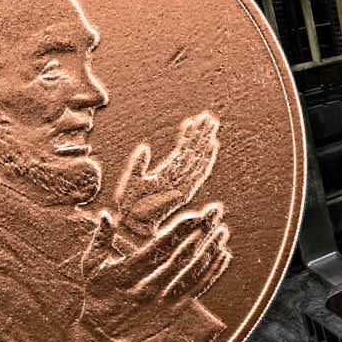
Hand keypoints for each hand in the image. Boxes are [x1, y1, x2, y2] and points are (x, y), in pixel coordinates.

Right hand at [79, 206, 231, 341]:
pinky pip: (197, 289)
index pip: (159, 248)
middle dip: (200, 232)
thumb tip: (106, 215)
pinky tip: (224, 255)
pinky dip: (213, 272)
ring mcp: (163, 300)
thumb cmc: (98, 295)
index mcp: (129, 273)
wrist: (104, 335)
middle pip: (180, 256)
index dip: (180, 231)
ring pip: (193, 272)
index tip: (196, 216)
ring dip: (210, 250)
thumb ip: (100, 240)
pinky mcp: (174, 311)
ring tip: (223, 231)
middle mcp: (148, 287)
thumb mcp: (92, 268)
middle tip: (216, 213)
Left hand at [114, 112, 220, 241]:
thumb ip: (139, 164)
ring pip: (198, 159)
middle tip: (209, 117)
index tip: (194, 120)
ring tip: (212, 125)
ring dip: (205, 142)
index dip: (188, 136)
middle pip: (193, 152)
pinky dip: (206, 159)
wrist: (130, 224)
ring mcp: (183, 185)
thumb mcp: (131, 179)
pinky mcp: (184, 192)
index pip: (182, 151)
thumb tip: (145, 146)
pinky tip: (212, 145)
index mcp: (167, 175)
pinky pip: (198, 173)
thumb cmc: (129, 206)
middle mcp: (178, 179)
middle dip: (201, 135)